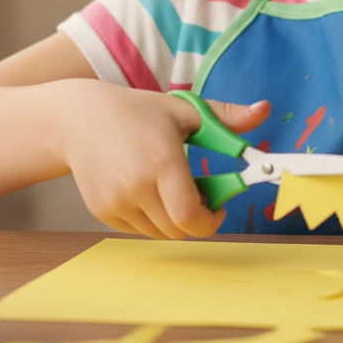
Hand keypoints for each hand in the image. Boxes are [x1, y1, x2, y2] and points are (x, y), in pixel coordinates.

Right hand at [59, 81, 269, 238]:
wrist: (78, 119)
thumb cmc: (136, 112)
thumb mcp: (185, 110)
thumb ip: (227, 118)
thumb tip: (264, 111)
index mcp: (162, 161)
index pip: (191, 218)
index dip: (211, 221)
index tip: (218, 207)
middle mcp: (136, 186)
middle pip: (179, 230)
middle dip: (195, 218)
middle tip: (196, 192)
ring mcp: (116, 201)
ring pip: (159, 232)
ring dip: (172, 218)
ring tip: (168, 187)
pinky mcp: (102, 210)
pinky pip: (138, 229)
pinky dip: (149, 217)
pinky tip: (144, 189)